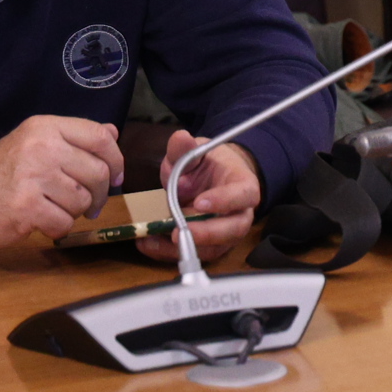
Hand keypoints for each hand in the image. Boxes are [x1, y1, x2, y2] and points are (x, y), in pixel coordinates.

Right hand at [0, 115, 124, 249]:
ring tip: (54, 208)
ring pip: (83, 200)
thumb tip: (112, 132)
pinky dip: (57, 227)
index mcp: (44, 127)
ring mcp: (32, 176)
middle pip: (98, 172)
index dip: (116, 160)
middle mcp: (40, 146)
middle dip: (99, 194)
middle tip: (89, 204)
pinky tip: (41, 221)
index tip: (117, 177)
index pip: (100, 137)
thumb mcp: (35, 143)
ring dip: (74, 212)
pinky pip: (65, 222)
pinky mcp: (26, 206)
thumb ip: (74, 137)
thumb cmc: (4, 174)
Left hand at [137, 129, 261, 263]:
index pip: (242, 195)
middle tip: (177, 232)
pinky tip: (147, 243)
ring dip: (182, 248)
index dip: (224, 200)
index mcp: (244, 187)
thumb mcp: (197, 152)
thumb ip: (186, 148)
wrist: (214, 181)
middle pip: (232, 230)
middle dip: (205, 234)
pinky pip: (194, 254)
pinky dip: (168, 252)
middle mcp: (240, 214)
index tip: (200, 202)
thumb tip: (180, 137)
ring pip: (213, 249)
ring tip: (152, 239)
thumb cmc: (210, 166)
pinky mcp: (210, 247)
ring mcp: (227, 234)